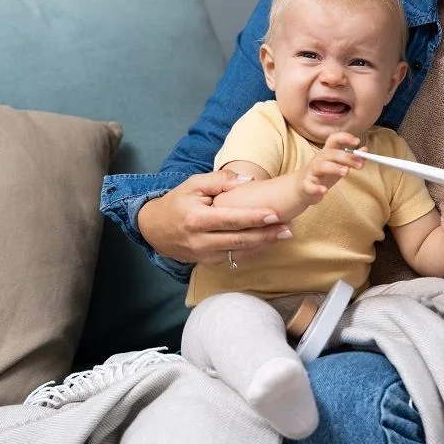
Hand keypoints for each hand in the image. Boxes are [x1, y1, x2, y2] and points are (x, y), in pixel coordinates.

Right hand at [137, 169, 292, 266]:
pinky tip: (267, 241)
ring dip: (263, 244)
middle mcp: (200, 240)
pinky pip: (234, 257)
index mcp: (196, 219)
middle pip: (239, 239)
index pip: (230, 219)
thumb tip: (247, 181)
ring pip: (239, 252)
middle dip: (266, 235)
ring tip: (284, 234)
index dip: (253, 218)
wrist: (154, 229)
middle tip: (289, 229)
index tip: (274, 214)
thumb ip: (220, 181)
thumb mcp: (194, 184)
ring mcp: (204, 255)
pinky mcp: (208, 262)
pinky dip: (252, 250)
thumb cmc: (177, 202)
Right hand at [298, 132, 362, 204]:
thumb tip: (365, 150)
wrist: (302, 188)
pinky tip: (324, 191)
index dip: (345, 138)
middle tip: (360, 164)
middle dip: (346, 157)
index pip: (334, 139)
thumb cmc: (322, 175)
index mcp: (327, 153)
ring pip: (320, 166)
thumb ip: (351, 158)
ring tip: (346, 172)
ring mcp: (311, 173)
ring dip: (333, 168)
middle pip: (330, 153)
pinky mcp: (306, 186)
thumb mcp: (338, 165)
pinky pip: (310, 186)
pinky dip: (316, 188)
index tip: (357, 141)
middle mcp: (318, 160)